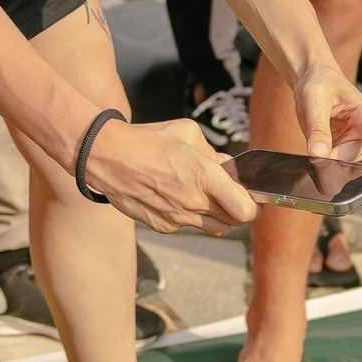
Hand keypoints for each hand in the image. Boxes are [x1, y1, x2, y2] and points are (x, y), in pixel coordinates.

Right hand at [80, 113, 258, 234]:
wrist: (107, 157)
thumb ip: (213, 153)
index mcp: (205, 177)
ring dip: (218, 217)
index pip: (245, 210)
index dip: (254, 207)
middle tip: (234, 198)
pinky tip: (178, 198)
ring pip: (214, 228)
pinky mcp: (163, 226)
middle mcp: (194, 202)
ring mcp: (178, 218)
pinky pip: (187, 227)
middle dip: (240, 211)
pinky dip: (190, 217)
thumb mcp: (188, 133)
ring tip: (207, 199)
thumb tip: (226, 166)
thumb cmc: (148, 140)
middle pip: (234, 222)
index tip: (254, 200)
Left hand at [294, 60, 361, 166]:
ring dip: (328, 161)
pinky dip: (326, 162)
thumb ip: (317, 128)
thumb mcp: (314, 100)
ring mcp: (360, 142)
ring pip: (345, 163)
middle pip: (353, 156)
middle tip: (314, 153)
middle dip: (332, 158)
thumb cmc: (320, 84)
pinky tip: (319, 149)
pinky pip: (339, 164)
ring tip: (316, 143)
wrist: (317, 80)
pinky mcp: (349, 149)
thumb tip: (318, 153)